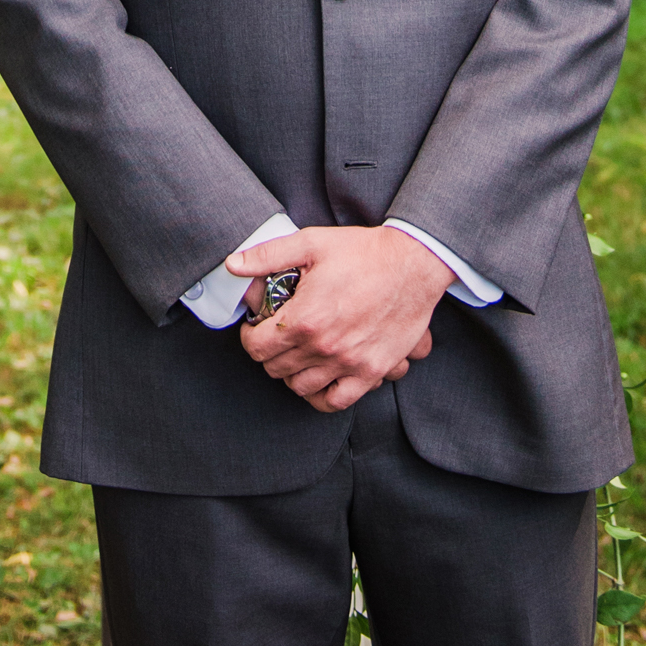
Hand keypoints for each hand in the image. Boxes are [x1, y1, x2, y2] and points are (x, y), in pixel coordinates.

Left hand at [227, 225, 452, 412]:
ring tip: (295, 355)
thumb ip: (267, 256)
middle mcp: (324, 347)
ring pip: (301, 387)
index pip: (257, 347)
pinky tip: (317, 379)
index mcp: (304, 318)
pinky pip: (336, 401)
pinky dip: (321, 396)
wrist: (413, 264)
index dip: (249, 337)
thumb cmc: (363, 252)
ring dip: (291, 373)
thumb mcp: (310, 243)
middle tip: (275, 337)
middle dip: (268, 353)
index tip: (256, 328)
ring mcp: (349, 363)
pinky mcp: (372, 372)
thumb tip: (233, 265)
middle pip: (276, 368)